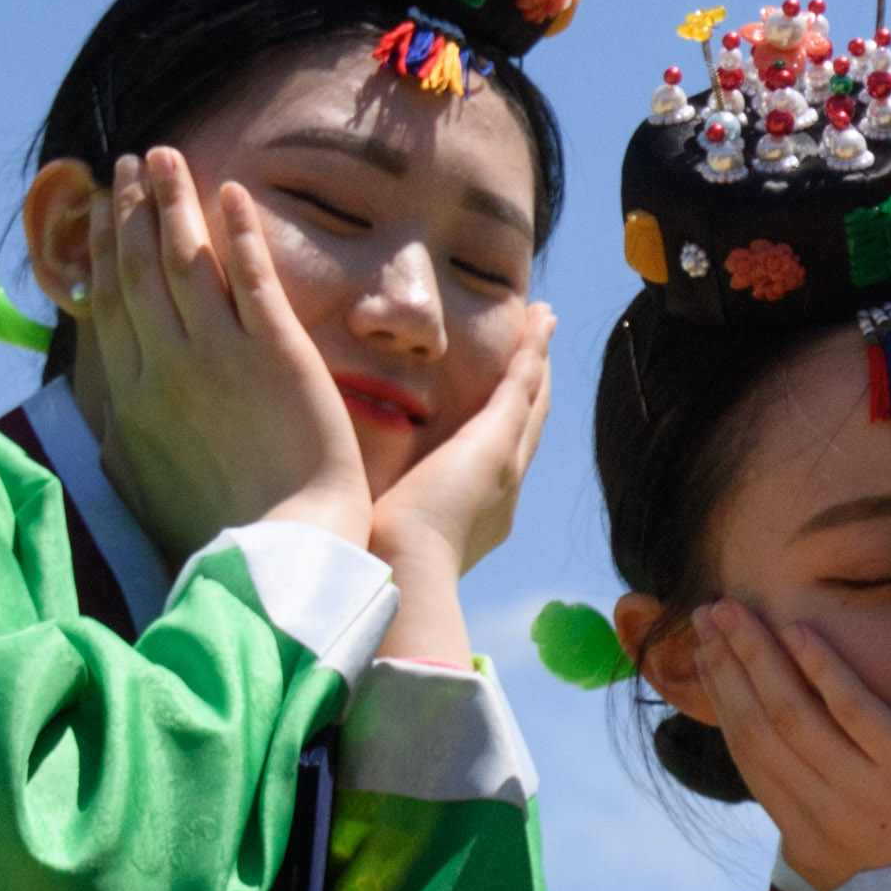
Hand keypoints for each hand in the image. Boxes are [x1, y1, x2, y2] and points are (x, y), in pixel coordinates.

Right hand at [73, 150, 374, 568]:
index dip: (101, 250)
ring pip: (183, 259)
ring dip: (171, 201)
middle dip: (129, 209)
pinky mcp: (276, 352)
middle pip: (136, 269)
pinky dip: (238, 230)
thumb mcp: (142, 486)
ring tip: (164, 156)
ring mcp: (219, 355)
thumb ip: (123, 439)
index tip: (99, 210)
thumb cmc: (217, 534)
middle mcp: (164, 367)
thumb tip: (105, 417)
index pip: (108, 305)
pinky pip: (250, 276)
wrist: (280, 553)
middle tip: (127, 163)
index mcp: (130, 399)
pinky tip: (231, 191)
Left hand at [373, 343, 552, 619]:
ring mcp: (506, 462)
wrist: (404, 572)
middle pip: (528, 427)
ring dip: (539, 360)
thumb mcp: (381, 533)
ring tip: (545, 323)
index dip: (507, 425)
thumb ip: (374, 514)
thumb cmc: (379, 565)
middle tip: (541, 350)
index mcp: (480, 515)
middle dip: (535, 389)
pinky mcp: (497, 438)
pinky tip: (541, 318)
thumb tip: (346, 513)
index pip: (499, 460)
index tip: (508, 401)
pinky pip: (522, 383)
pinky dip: (534, 349)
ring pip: (531, 400)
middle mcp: (505, 489)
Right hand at [657, 602, 890, 890]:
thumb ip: (823, 831)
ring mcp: (867, 792)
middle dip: (728, 667)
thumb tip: (788, 800)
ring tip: (734, 610)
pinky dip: (822, 669)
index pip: (751, 757)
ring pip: (793, 713)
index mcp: (809, 841)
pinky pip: (856, 711)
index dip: (723, 701)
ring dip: (758, 655)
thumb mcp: (863, 871)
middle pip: (760, 727)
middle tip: (706, 614)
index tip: (704, 658)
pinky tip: (800, 630)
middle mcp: (826, 817)